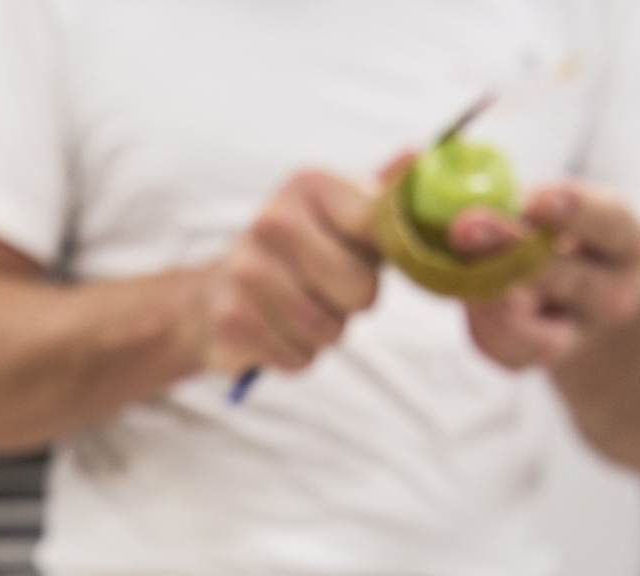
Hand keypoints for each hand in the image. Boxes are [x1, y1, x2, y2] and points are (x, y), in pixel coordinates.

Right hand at [199, 169, 385, 374]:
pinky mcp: (231, 319)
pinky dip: (298, 355)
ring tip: (305, 310)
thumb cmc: (305, 252)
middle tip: (332, 290)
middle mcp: (270, 219)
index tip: (362, 253)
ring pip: (328, 329)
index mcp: (308, 183)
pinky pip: (298, 357)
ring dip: (327, 332)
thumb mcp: (345, 215)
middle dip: (355, 302)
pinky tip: (278, 331)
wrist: (221, 291)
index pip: (379, 231)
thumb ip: (383, 194)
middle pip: (359, 290)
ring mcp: (245, 270)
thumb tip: (418, 154)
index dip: (381, 257)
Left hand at [449, 182, 639, 369]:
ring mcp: (578, 335)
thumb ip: (525, 200)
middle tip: (464, 226)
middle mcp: (615, 293)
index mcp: (624, 239)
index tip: (537, 199)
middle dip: (510, 250)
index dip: (573, 210)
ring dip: (483, 294)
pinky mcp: (537, 359)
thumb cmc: (564, 238)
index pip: (609, 222)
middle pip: (564, 275)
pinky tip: (462, 297)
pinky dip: (479, 323)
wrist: (585, 310)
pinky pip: (503, 347)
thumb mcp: (564, 211)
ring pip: (531, 327)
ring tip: (452, 267)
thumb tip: (446, 169)